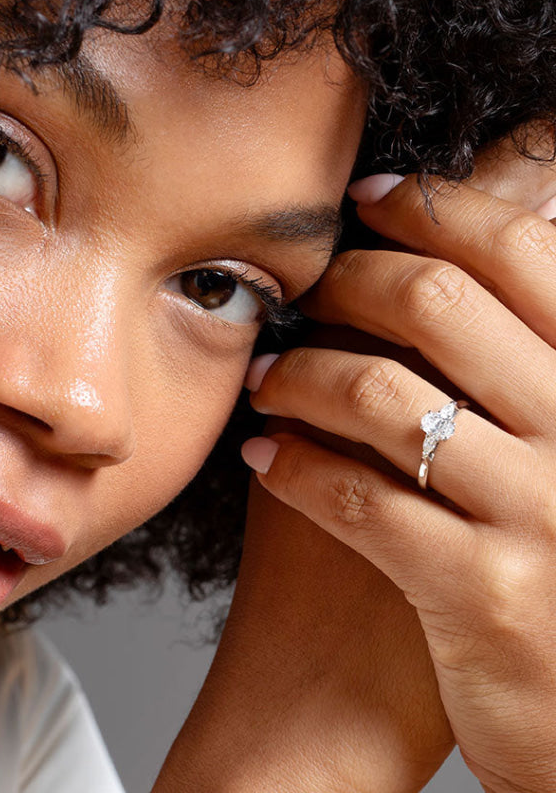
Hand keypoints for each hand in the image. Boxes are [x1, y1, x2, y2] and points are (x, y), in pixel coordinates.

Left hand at [242, 151, 555, 792]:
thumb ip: (525, 370)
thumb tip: (441, 268)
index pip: (528, 252)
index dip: (440, 208)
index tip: (372, 198)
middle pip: (440, 303)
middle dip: (352, 280)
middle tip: (310, 289)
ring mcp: (542, 517)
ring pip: (382, 395)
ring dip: (302, 375)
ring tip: (268, 380)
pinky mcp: (483, 595)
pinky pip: (357, 500)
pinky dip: (293, 467)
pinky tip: (265, 457)